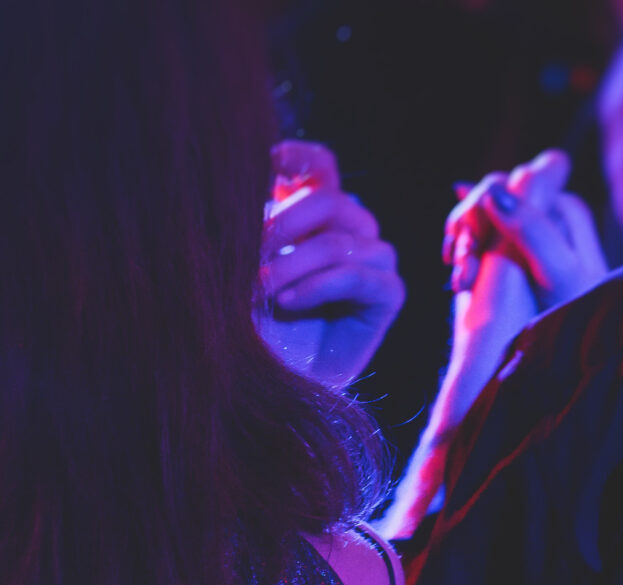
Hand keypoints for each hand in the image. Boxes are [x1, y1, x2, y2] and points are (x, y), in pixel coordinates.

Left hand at [258, 140, 404, 388]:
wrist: (258, 390)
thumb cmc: (242, 331)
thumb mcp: (236, 271)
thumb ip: (249, 224)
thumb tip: (250, 173)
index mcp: (313, 218)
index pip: (320, 167)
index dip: (300, 156)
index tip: (264, 161)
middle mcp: (347, 233)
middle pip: (330, 199)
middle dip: (284, 223)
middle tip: (247, 253)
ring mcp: (371, 263)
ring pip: (343, 240)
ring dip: (294, 263)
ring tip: (258, 290)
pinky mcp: (386, 297)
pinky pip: (361, 275)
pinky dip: (320, 286)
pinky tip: (289, 303)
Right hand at [446, 152, 607, 311]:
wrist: (578, 345)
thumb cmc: (572, 312)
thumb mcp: (556, 271)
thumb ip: (530, 228)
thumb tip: (491, 192)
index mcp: (563, 208)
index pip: (512, 181)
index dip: (485, 205)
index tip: (472, 242)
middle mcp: (548, 214)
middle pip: (491, 199)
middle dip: (470, 229)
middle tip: (460, 270)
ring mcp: (528, 233)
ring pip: (479, 220)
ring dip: (463, 247)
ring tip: (460, 283)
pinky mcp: (512, 253)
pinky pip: (478, 240)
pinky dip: (464, 257)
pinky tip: (461, 281)